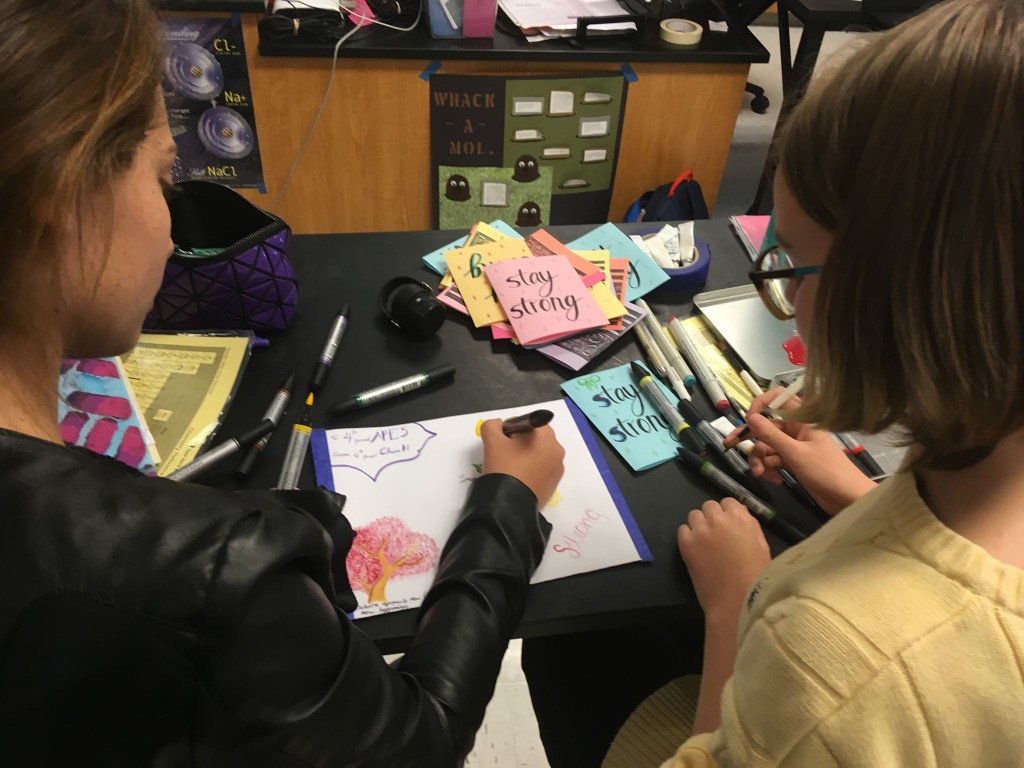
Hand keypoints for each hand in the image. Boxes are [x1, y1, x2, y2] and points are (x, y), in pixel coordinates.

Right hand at [480, 419, 564, 507]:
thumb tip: (498, 425)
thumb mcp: (491, 440)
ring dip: (525, 454)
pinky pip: (542, 468)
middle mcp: (557, 450)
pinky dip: (531, 468)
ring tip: (510, 466)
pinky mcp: (554, 484)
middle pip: (535, 437)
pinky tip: (518, 476)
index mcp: (547, 436)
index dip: (512, 427)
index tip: (501, 439)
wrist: (509, 505)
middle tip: (504, 452)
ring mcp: (558, 468)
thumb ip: (492, 425)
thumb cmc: (503, 467)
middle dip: (519, 440)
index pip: (528, 421)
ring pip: (539, 453)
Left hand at [677, 499, 770, 619]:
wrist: (736, 601)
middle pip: (709, 506)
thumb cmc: (756, 577)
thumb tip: (739, 515)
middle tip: (716, 534)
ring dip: (699, 524)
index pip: (728, 501)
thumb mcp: (761, 546)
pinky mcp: (686, 543)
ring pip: (694, 515)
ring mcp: (701, 530)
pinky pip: (682, 529)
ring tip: (704, 542)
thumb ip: (749, 526)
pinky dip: (688, 536)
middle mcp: (719, 519)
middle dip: (712, 517)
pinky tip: (695, 549)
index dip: (727, 513)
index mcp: (741, 517)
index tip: (728, 525)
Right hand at [731, 389, 876, 515]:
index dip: (760, 405)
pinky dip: (770, 468)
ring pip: (768, 446)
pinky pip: (774, 460)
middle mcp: (798, 429)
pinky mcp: (795, 462)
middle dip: (751, 438)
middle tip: (729, 445)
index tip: (748, 419)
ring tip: (760, 474)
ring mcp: (796, 446)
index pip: (778, 399)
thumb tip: (750, 417)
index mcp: (803, 419)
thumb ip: (771, 435)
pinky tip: (773, 479)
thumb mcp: (796, 454)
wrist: (848, 499)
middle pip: (767, 426)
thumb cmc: (827, 472)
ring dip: (760, 459)